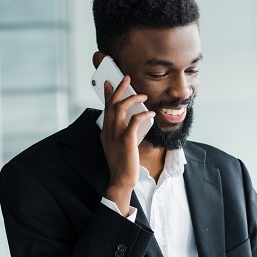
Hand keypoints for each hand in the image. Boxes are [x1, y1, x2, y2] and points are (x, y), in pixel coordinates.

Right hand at [100, 77, 153, 214]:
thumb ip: (118, 133)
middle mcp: (109, 130)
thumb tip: (129, 122)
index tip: (108, 83)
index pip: (105, 108)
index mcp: (105, 131)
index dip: (107, 94)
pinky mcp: (126, 139)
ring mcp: (116, 134)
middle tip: (126, 78)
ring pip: (120, 107)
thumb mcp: (115, 145)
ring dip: (132, 98)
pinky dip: (144, 114)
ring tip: (143, 96)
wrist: (121, 179)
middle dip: (119, 88)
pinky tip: (151, 113)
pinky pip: (134, 120)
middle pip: (112, 103)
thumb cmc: (121, 164)